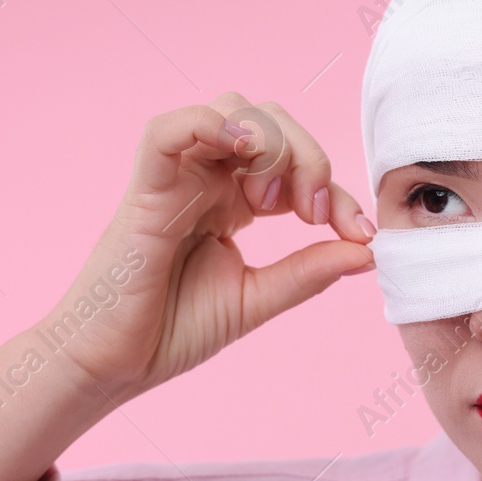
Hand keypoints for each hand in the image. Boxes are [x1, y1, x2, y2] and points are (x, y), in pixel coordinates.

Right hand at [48, 92, 376, 405]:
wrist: (113, 368)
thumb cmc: (171, 332)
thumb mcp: (257, 299)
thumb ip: (308, 272)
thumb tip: (368, 251)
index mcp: (233, 202)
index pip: (296, 167)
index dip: (338, 192)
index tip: (362, 235)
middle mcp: (206, 180)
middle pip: (270, 122)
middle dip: (309, 157)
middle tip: (317, 213)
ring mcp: (175, 180)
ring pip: (230, 112)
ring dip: (271, 143)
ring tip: (276, 201)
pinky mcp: (144, 191)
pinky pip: (168, 131)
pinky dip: (208, 125)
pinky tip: (242, 150)